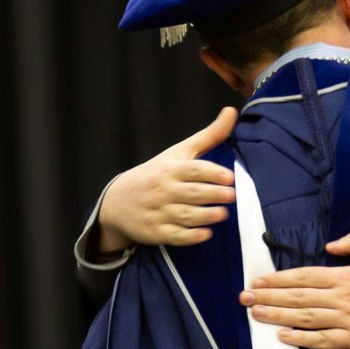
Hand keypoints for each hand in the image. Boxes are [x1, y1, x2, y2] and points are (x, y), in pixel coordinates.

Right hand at [94, 108, 238, 254]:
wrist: (117, 201)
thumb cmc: (156, 173)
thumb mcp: (178, 152)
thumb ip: (209, 135)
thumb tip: (231, 111)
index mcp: (171, 169)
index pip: (193, 170)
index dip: (212, 173)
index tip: (229, 177)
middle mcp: (164, 190)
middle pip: (192, 193)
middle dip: (213, 194)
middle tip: (232, 195)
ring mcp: (159, 212)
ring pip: (186, 215)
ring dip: (206, 215)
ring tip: (224, 214)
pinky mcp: (156, 232)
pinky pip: (175, 235)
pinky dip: (191, 236)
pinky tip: (206, 234)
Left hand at [242, 232, 349, 348]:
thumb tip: (329, 246)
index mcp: (347, 275)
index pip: (303, 277)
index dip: (278, 279)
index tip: (257, 280)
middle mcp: (342, 298)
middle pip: (297, 298)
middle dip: (268, 297)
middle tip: (244, 297)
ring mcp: (347, 321)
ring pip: (304, 318)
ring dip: (276, 316)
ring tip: (254, 314)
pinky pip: (322, 340)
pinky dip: (301, 339)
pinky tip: (282, 336)